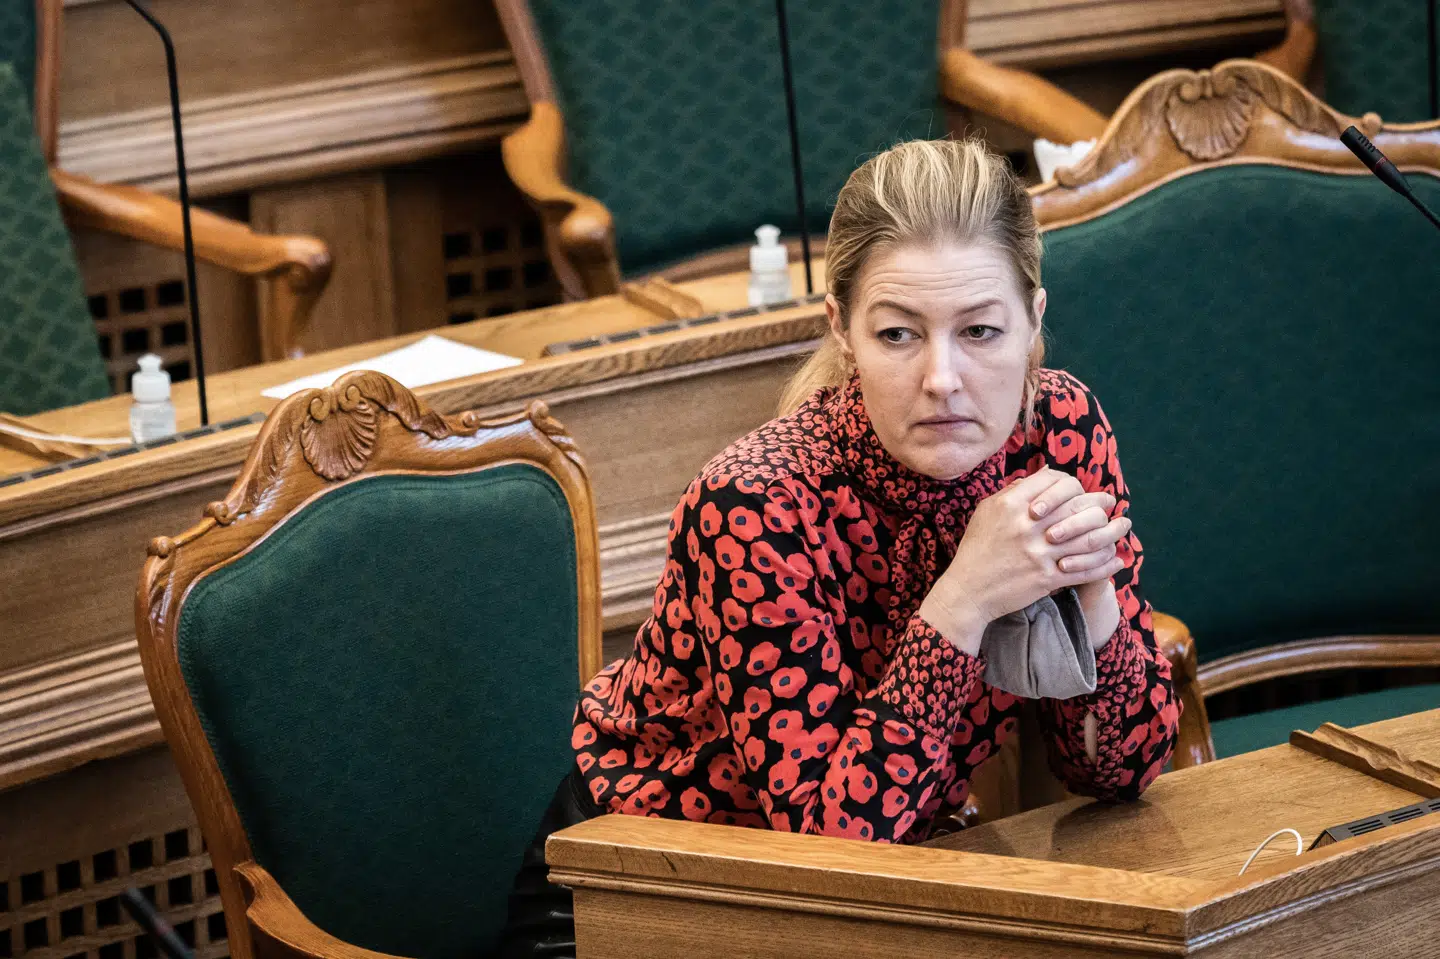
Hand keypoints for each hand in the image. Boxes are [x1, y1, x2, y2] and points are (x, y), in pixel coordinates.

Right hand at [919, 469, 1128, 654]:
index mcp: (1010, 504)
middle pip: (1077, 505)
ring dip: (1111, 531)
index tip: (1080, 489)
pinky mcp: (1046, 578)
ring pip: (1088, 537)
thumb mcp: (987, 512)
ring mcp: (1038, 553)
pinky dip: (1105, 565)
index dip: (1072, 483)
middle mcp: (1026, 526)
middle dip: (1099, 502)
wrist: (968, 590)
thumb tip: (1043, 474)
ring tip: (1122, 526)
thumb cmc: (977, 549)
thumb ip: (1013, 491)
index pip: (1054, 480)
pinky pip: (1085, 570)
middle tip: (1110, 501)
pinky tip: (1117, 560)